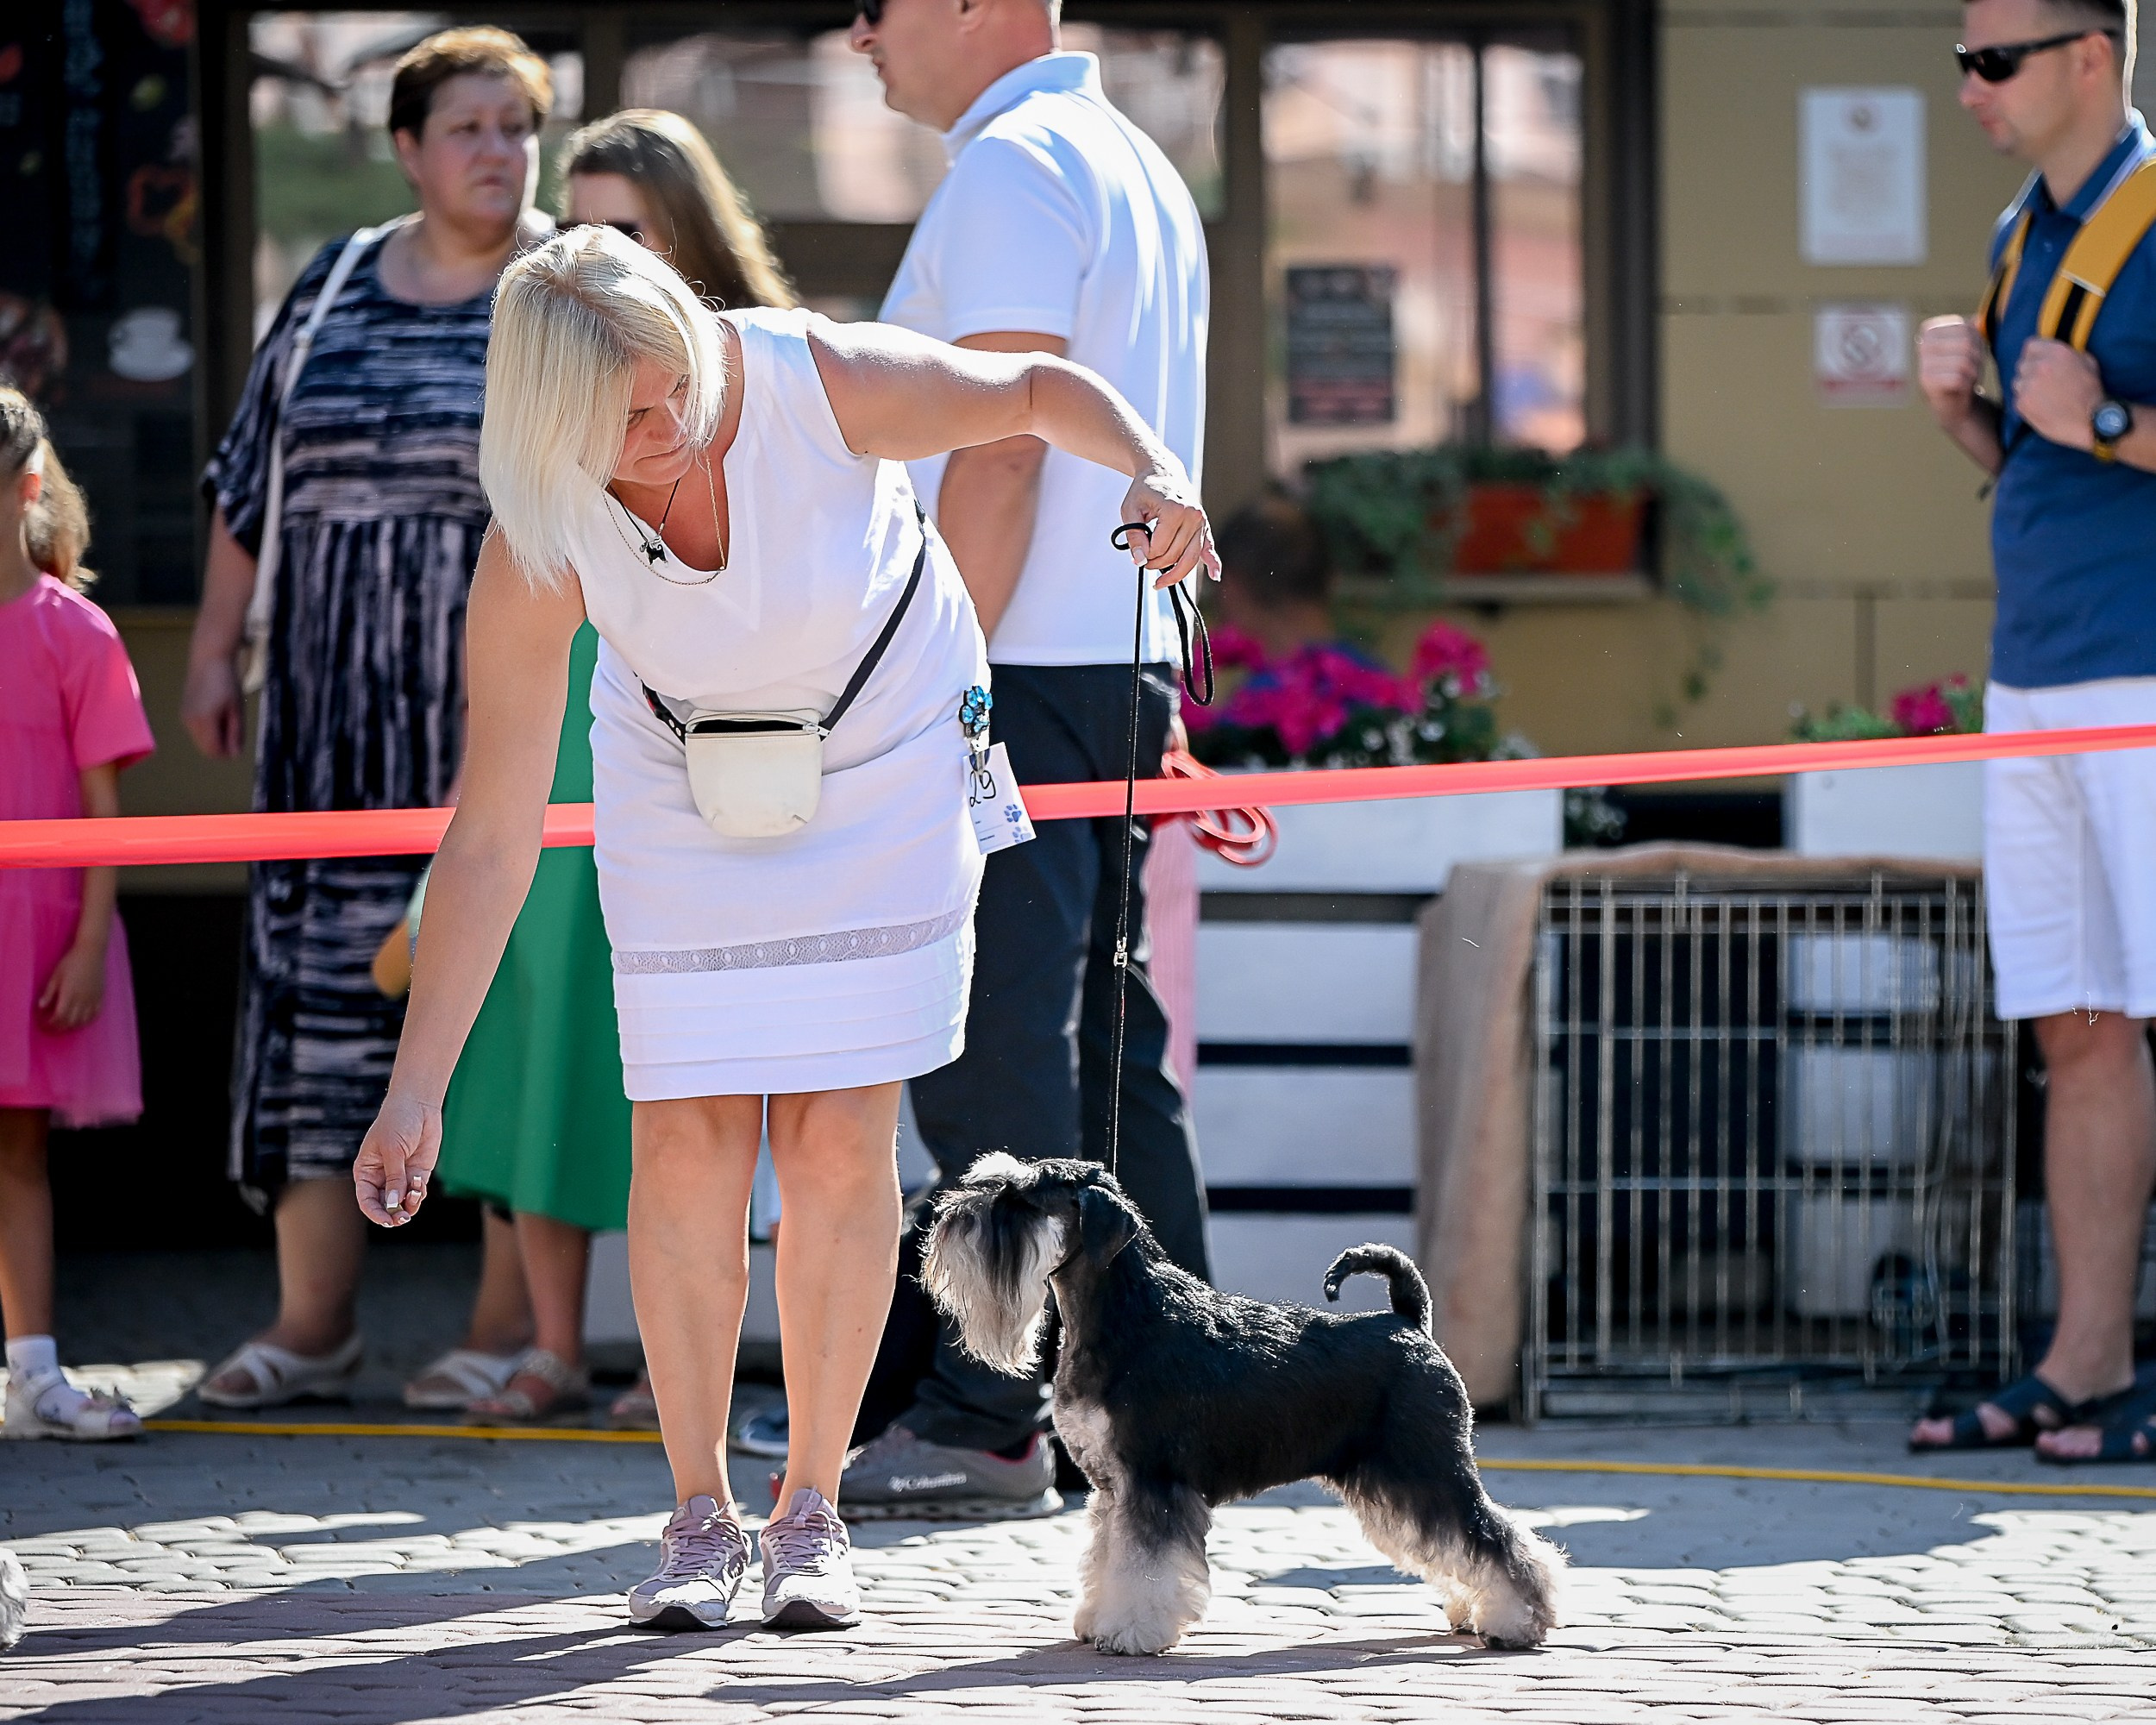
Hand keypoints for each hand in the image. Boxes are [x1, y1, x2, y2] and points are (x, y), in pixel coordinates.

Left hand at [36, 942, 105, 1031]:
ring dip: (74, 1025)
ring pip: (84, 1020)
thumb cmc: (70, 962)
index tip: (46, 1023)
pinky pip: (95, 1014)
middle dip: (61, 1026)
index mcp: (69, 995)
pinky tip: (82, 1019)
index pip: (60, 1016)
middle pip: (71, 1021)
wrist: (91, 953)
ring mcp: (93, 999)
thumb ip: (49, 992)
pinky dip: (88, 1020)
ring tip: (67, 1024)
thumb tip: (41, 1006)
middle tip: (54, 1026)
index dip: (52, 1023)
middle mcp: (82, 1000)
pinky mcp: (100, 997)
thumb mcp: (55, 976)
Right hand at [180, 653, 245, 758]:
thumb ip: (236, 733)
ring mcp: (184, 717)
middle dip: (222, 745)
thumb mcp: (237, 709)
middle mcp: (190, 722)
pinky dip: (208, 729)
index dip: (228, 753)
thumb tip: (235, 754)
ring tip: (227, 716)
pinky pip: (197, 730)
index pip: (214, 751)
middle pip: (206, 748)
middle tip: (235, 727)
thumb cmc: (227, 681)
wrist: (209, 658)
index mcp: (204, 721)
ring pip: (201, 740)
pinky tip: (218, 712)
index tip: (239, 742)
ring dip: (215, 737)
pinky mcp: (184, 711)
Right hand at [354, 1091, 441, 1227]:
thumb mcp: (393, 1150)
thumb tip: (392, 1204)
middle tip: (403, 1218)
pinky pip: (416, 1193)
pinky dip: (418, 1194)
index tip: (387, 1220)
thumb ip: (394, 1178)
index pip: (366, 1200)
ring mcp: (400, 1176)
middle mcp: (381, 1178)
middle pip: (385, 1206)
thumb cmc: (397, 1122)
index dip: (375, 1213)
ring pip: (402, 1202)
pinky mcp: (417, 1173)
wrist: (419, 1105)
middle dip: (394, 1214)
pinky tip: (419, 1183)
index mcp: (366, 1172)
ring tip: (415, 1191)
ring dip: (409, 1203)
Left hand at [1118, 466, 1220, 590]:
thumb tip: (1140, 560)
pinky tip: (1215, 575)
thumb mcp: (1130, 509)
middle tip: (1143, 560)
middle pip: (1175, 555)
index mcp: (1175, 509)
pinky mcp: (1204, 527)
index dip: (1145, 554)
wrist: (1163, 473)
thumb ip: (1133, 535)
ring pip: (1190, 559)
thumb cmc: (1145, 490)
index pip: (1160, 547)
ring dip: (1174, 574)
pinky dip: (1213, 563)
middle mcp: (1193, 516)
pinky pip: (1208, 549)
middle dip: (1156, 563)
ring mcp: (1201, 523)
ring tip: (1159, 583)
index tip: (1136, 550)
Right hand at [1917, 316, 1985, 424]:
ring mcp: (1923, 363)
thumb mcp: (1970, 345)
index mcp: (1931, 331)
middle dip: (1977, 357)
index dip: (1977, 340)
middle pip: (1965, 343)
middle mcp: (1923, 344)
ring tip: (1970, 377)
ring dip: (1974, 371)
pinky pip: (1957, 378)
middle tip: (1974, 368)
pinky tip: (1962, 387)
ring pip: (1963, 361)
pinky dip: (1966, 384)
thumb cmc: (1963, 370)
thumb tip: (1975, 319)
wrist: (1954, 402)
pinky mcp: (1926, 381)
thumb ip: (1972, 329)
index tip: (1973, 352)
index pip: (1965, 327)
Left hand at [2014, 338, 2103, 449]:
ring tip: (2044, 396)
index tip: (2038, 362)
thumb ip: (2066, 353)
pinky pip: (2017, 398)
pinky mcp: (2022, 403)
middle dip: (2030, 371)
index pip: (2030, 345)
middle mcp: (2040, 366)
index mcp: (2057, 353)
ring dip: (2027, 387)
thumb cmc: (2092, 391)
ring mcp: (2028, 385)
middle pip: (2022, 364)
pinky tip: (2041, 407)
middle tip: (2043, 382)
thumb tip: (2052, 352)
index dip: (2034, 354)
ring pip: (2018, 381)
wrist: (2090, 420)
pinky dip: (2026, 402)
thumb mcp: (2087, 362)